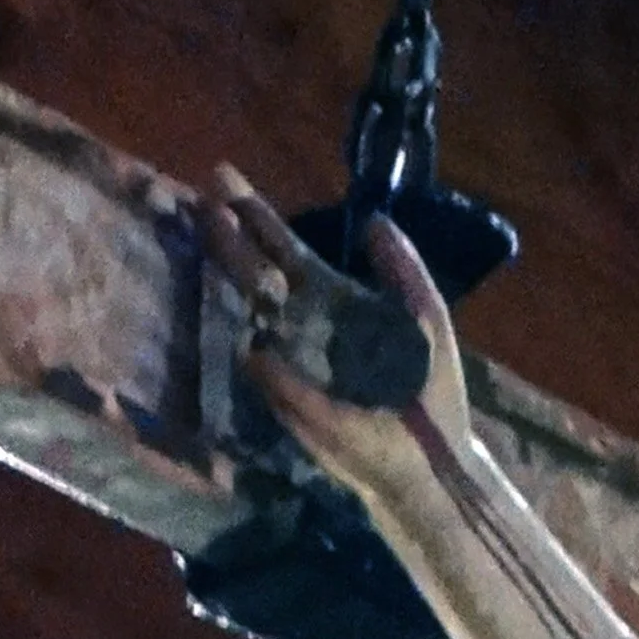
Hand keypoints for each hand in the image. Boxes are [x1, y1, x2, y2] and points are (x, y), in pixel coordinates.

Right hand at [199, 164, 469, 503]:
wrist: (431, 458)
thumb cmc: (432, 393)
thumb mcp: (427, 320)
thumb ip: (404, 270)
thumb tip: (374, 220)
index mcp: (335, 304)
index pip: (287, 253)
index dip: (259, 219)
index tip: (226, 179)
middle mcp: (303, 327)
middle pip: (258, 269)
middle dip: (233, 230)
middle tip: (206, 186)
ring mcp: (288, 358)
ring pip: (251, 305)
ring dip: (231, 264)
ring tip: (210, 221)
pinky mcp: (287, 395)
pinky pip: (258, 359)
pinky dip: (249, 335)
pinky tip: (236, 301)